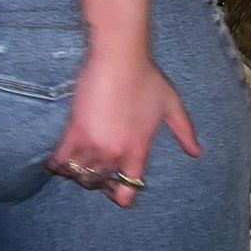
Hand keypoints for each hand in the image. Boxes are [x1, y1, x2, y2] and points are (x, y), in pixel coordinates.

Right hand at [46, 50, 200, 206]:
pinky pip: (60, 161)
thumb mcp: (170, 104)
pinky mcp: (74, 132)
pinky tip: (53, 163)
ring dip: (75, 172)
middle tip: (90, 167)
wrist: (120, 56)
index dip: (119, 193)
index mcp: (139, 151)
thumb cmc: (145, 75)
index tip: (112, 185)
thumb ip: (184, 130)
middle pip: (98, 184)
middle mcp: (117, 154)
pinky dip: (55, 165)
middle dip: (95, 179)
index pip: (128, 192)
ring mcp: (95, 145)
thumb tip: (197, 152)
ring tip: (72, 163)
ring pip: (79, 175)